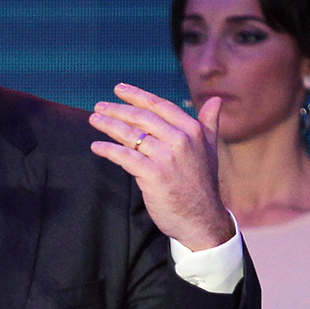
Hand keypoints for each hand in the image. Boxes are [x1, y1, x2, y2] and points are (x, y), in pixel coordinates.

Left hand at [88, 83, 232, 250]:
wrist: (201, 219)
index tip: (118, 89)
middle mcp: (181, 140)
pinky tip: (96, 146)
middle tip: (99, 106)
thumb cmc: (202, 183)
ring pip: (131, 135)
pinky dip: (108, 150)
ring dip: (108, 125)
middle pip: (141, 118)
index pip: (159, 105)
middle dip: (117, 109)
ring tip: (94, 120)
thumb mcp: (210, 149)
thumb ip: (209, 123)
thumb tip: (215, 99)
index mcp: (192, 130)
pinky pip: (125, 157)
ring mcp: (166, 157)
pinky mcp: (153, 175)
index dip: (136, 95)